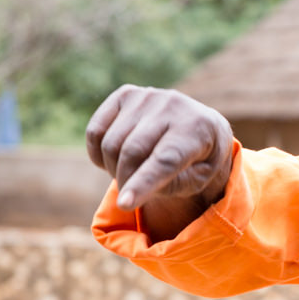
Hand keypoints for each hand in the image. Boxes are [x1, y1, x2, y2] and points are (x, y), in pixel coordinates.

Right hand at [86, 84, 233, 215]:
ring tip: (131, 172)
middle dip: (126, 182)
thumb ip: (171, 186)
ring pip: (111, 144)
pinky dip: (98, 154)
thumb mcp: (200, 179)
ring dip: (114, 169)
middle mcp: (172, 105)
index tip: (124, 205)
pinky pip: (95, 131)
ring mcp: (147, 96)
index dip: (143, 183)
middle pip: (132, 152)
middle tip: (131, 195)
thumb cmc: (201, 158)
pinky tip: (116, 158)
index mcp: (197, 128)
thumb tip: (130, 194)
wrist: (202, 122)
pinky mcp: (126, 94)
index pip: (165, 160)